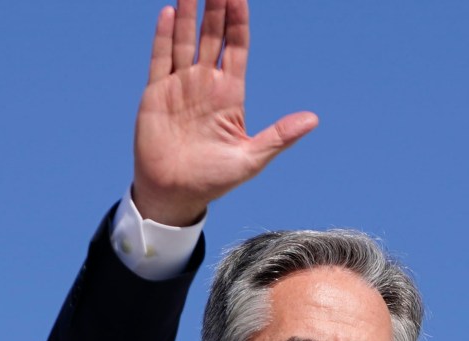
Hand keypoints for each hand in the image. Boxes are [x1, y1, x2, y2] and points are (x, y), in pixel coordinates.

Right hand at [131, 0, 314, 225]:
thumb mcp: (251, 159)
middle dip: (215, 9)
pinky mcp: (156, 94)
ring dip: (189, 14)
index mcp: (230, 95)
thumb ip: (279, 136)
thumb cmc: (213, 180)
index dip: (238, 22)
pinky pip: (160, 59)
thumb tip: (313, 120)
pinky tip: (170, 13)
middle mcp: (205, 84)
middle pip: (212, 36)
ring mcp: (180, 86)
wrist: (173, 195)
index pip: (237, 47)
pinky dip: (164, 36)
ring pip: (185, 40)